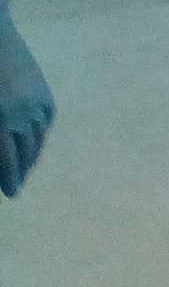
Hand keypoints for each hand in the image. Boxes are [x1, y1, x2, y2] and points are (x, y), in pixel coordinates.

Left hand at [0, 0, 54, 198]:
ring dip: (31, 157)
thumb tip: (1, 151)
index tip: (10, 193)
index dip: (7, 177)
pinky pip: (45, 122)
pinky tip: (34, 143)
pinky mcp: (44, 93)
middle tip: (15, 189)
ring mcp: (35, 102)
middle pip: (24, 151)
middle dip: (19, 172)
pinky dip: (40, 135)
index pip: (5, 157)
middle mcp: (20, 112)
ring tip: (24, 169)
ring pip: (37, 139)